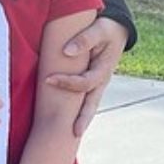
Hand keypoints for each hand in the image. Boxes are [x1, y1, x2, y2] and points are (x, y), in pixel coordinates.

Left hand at [44, 16, 127, 136]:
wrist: (115, 28)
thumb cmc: (105, 27)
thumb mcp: (99, 29)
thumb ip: (84, 39)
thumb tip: (67, 51)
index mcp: (104, 68)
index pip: (85, 82)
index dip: (67, 82)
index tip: (48, 80)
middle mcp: (102, 80)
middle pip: (92, 103)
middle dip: (83, 118)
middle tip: (73, 132)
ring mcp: (98, 83)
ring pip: (90, 105)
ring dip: (81, 119)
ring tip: (71, 136)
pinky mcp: (91, 82)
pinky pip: (84, 99)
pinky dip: (77, 111)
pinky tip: (67, 122)